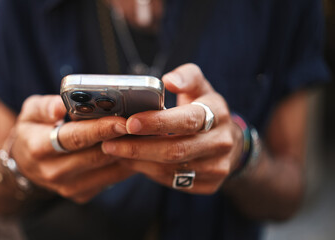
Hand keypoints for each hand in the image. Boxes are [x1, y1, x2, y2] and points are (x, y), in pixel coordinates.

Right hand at [10, 95, 133, 202]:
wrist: (26, 162)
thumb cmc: (33, 130)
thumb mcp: (31, 112)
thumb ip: (45, 106)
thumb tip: (61, 106)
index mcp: (39, 147)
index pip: (75, 138)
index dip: (100, 129)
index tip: (123, 122)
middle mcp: (52, 171)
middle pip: (95, 155)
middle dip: (121, 140)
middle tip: (143, 126)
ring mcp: (67, 187)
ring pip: (106, 169)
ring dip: (127, 153)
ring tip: (144, 136)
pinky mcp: (80, 194)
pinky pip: (109, 179)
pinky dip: (124, 165)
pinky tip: (135, 150)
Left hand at [101, 63, 243, 193]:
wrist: (229, 142)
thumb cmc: (204, 108)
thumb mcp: (200, 87)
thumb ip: (186, 77)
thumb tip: (169, 80)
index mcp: (217, 114)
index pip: (188, 120)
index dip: (158, 122)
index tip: (130, 122)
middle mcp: (220, 142)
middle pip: (176, 150)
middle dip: (139, 147)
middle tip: (110, 143)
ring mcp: (217, 166)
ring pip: (171, 169)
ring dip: (139, 162)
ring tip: (115, 152)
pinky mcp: (209, 184)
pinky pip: (173, 181)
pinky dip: (149, 172)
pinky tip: (132, 162)